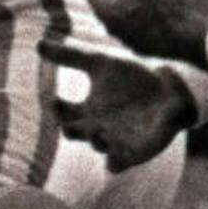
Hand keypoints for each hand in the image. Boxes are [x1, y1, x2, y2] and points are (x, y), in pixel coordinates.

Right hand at [39, 39, 196, 171]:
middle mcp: (96, 127)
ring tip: (99, 132)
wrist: (170, 87)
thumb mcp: (101, 63)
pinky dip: (113, 162)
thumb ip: (71, 55)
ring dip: (96, 140)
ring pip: (97, 147)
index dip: (56, 107)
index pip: (62, 112)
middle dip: (70, 129)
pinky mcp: (135, 151)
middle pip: (73, 133)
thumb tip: (37, 44)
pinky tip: (113, 155)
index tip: (56, 98)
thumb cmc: (133, 76)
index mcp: (86, 109)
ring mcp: (115, 141)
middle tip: (72, 121)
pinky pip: (118, 165)